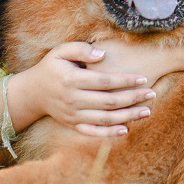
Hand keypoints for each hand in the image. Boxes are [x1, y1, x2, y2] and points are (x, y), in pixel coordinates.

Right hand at [7, 42, 155, 136]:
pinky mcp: (72, 125)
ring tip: (147, 111)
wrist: (32, 93)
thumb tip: (102, 54)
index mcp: (71, 80)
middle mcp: (72, 100)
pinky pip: (93, 132)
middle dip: (133, 98)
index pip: (104, 81)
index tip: (143, 78)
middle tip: (152, 94)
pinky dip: (110, 133)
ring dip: (128, 116)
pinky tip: (127, 129)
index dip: (125, 80)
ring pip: (104, 119)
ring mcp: (73, 115)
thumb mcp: (60, 51)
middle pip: (108, 102)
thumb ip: (81, 49)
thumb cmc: (51, 67)